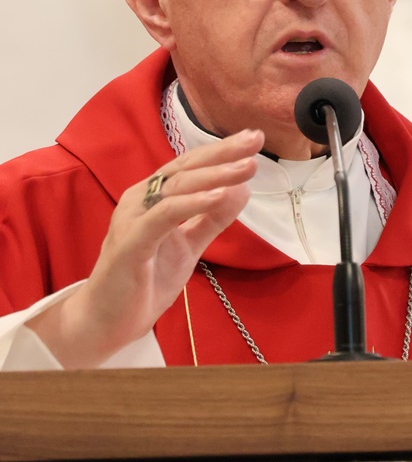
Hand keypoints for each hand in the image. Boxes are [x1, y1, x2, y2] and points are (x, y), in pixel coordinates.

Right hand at [28, 129, 263, 367]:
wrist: (106, 322)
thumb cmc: (144, 281)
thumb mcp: (188, 246)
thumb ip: (211, 219)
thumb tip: (241, 191)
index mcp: (152, 197)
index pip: (191, 166)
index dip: (222, 151)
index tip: (254, 138)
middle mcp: (140, 199)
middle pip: (185, 168)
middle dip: (223, 152)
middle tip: (255, 140)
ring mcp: (133, 219)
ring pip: (177, 187)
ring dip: (215, 175)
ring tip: (247, 167)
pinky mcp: (131, 242)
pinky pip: (165, 216)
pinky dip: (193, 203)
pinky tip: (220, 195)